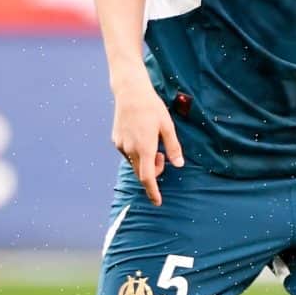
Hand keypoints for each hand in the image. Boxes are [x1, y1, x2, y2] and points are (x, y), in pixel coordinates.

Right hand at [109, 70, 182, 204]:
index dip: (153, 192)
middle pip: (141, 172)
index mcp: (145, 148)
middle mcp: (131, 150)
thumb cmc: (152, 108)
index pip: (148, 178)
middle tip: (163, 155)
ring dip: (144, 160)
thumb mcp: (167, 127)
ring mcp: (121, 145)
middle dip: (153, 171)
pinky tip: (140, 135)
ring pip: (134, 163)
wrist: (130, 92)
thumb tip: (179, 165)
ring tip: (152, 140)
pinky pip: (127, 153)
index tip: (157, 202)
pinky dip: (136, 152)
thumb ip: (173, 148)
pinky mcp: (116, 140)